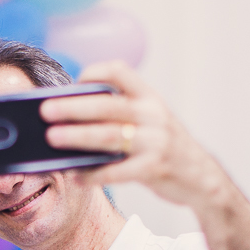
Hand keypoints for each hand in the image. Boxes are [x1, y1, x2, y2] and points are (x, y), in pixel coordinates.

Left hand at [40, 60, 230, 210]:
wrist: (203, 178)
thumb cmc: (166, 148)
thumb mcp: (152, 122)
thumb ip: (123, 115)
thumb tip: (72, 118)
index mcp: (150, 98)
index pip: (120, 71)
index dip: (94, 72)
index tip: (74, 82)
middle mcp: (154, 115)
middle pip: (107, 105)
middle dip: (73, 107)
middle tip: (46, 111)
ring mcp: (155, 142)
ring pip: (109, 136)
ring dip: (78, 137)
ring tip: (53, 138)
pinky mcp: (154, 169)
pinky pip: (118, 171)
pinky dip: (95, 174)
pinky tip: (77, 176)